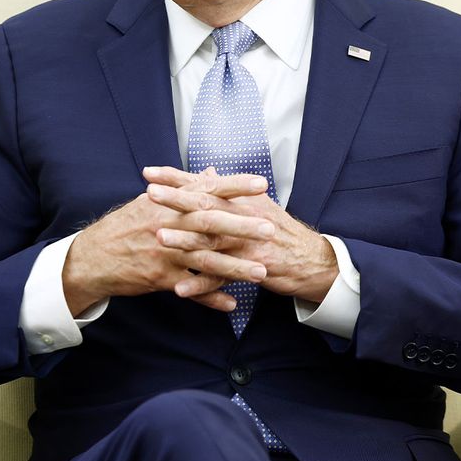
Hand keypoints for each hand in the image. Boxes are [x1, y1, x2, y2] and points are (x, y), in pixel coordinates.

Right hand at [60, 170, 274, 315]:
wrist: (92, 258)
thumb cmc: (124, 227)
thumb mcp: (150, 203)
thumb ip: (183, 189)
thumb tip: (211, 173)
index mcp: (168, 204)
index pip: (206, 190)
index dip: (234, 186)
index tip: (261, 183)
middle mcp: (167, 226)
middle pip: (210, 225)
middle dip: (242, 227)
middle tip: (270, 229)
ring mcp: (164, 254)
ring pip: (205, 261)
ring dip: (235, 268)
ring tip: (262, 272)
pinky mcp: (160, 279)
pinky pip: (190, 290)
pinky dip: (211, 298)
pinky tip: (232, 304)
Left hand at [144, 166, 339, 303]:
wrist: (310, 259)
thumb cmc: (279, 229)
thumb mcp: (256, 204)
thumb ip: (228, 189)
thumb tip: (206, 171)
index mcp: (240, 199)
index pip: (203, 184)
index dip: (176, 177)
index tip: (149, 173)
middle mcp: (243, 217)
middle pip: (206, 207)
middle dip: (176, 200)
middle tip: (149, 195)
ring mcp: (247, 243)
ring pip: (211, 241)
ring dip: (184, 241)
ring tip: (159, 238)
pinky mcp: (252, 268)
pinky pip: (221, 278)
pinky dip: (201, 285)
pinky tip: (179, 289)